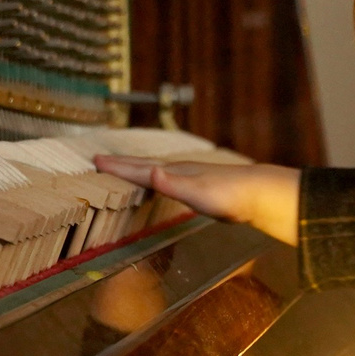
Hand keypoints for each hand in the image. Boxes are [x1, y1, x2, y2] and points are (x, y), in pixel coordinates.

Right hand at [94, 156, 300, 246]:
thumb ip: (173, 184)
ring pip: (156, 170)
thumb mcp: (197, 193)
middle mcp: (180, 170)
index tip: (95, 161)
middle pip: (144, 165)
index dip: (117, 167)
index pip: (139, 168)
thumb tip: (150, 171)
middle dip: (121, 164)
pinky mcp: (201, 185)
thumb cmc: (229, 195)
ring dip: (137, 169)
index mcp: (174, 172)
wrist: (259, 193)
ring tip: (124, 168)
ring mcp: (191, 176)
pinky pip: (169, 179)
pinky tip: (162, 181)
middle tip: (101, 160)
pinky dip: (156, 178)